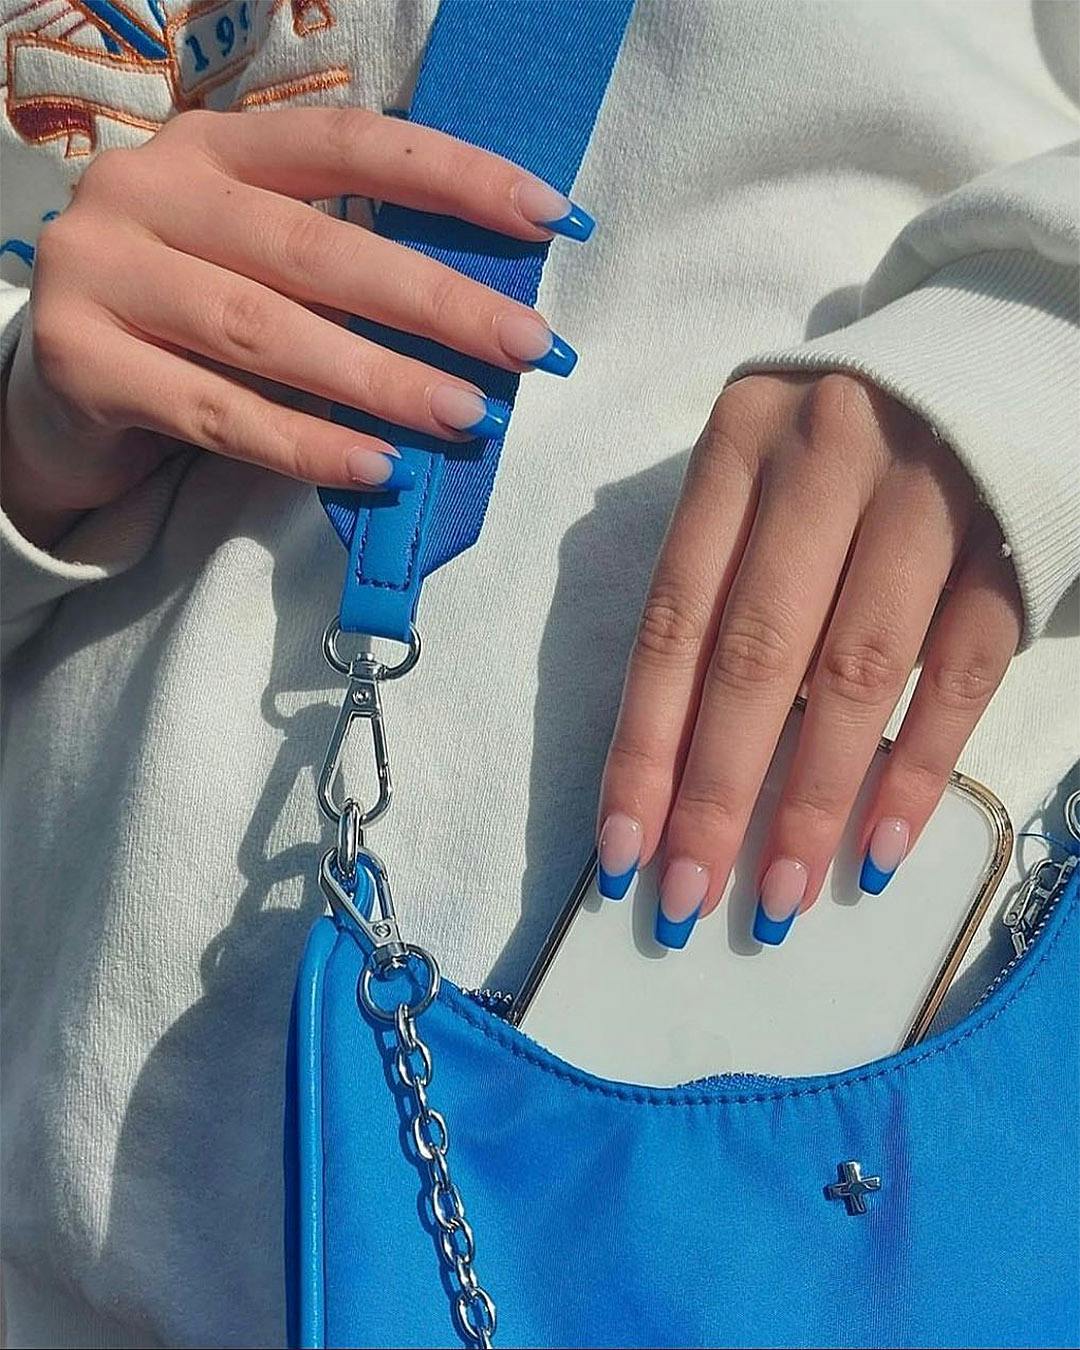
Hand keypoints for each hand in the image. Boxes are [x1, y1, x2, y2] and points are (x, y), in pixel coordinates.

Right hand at [2, 108, 587, 547]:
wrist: (61, 395)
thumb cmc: (189, 326)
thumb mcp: (260, 268)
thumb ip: (343, 267)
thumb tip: (491, 314)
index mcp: (212, 148)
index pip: (348, 144)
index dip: (453, 176)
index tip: (549, 218)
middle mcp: (150, 189)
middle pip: (317, 247)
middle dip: (436, 300)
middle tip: (529, 346)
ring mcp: (101, 269)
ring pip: (268, 332)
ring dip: (382, 381)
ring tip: (468, 416)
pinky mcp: (80, 359)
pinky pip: (217, 413)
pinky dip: (304, 446)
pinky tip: (377, 468)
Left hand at [597, 372, 1021, 947]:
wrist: (992, 343)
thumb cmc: (841, 435)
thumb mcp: (759, 469)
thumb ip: (715, 576)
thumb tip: (672, 750)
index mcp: (738, 445)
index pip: (674, 620)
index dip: (644, 743)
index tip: (623, 847)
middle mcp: (824, 462)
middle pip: (756, 657)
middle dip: (716, 793)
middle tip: (688, 901)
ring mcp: (927, 497)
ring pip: (855, 672)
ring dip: (813, 800)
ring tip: (779, 896)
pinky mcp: (1009, 539)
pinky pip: (961, 670)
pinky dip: (916, 767)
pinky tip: (878, 849)